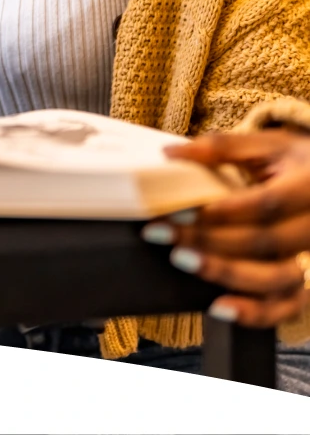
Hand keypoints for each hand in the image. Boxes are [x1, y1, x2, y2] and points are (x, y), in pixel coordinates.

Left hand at [141, 130, 309, 327]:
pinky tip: (219, 308)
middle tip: (162, 233)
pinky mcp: (308, 279)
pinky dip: (255, 313)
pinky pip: (288, 307)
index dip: (223, 212)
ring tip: (181, 259)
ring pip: (275, 278)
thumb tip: (170, 153)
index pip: (267, 205)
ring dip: (225, 273)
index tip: (179, 211)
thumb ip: (222, 147)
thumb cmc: (295, 159)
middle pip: (264, 243)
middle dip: (209, 240)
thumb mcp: (267, 144)